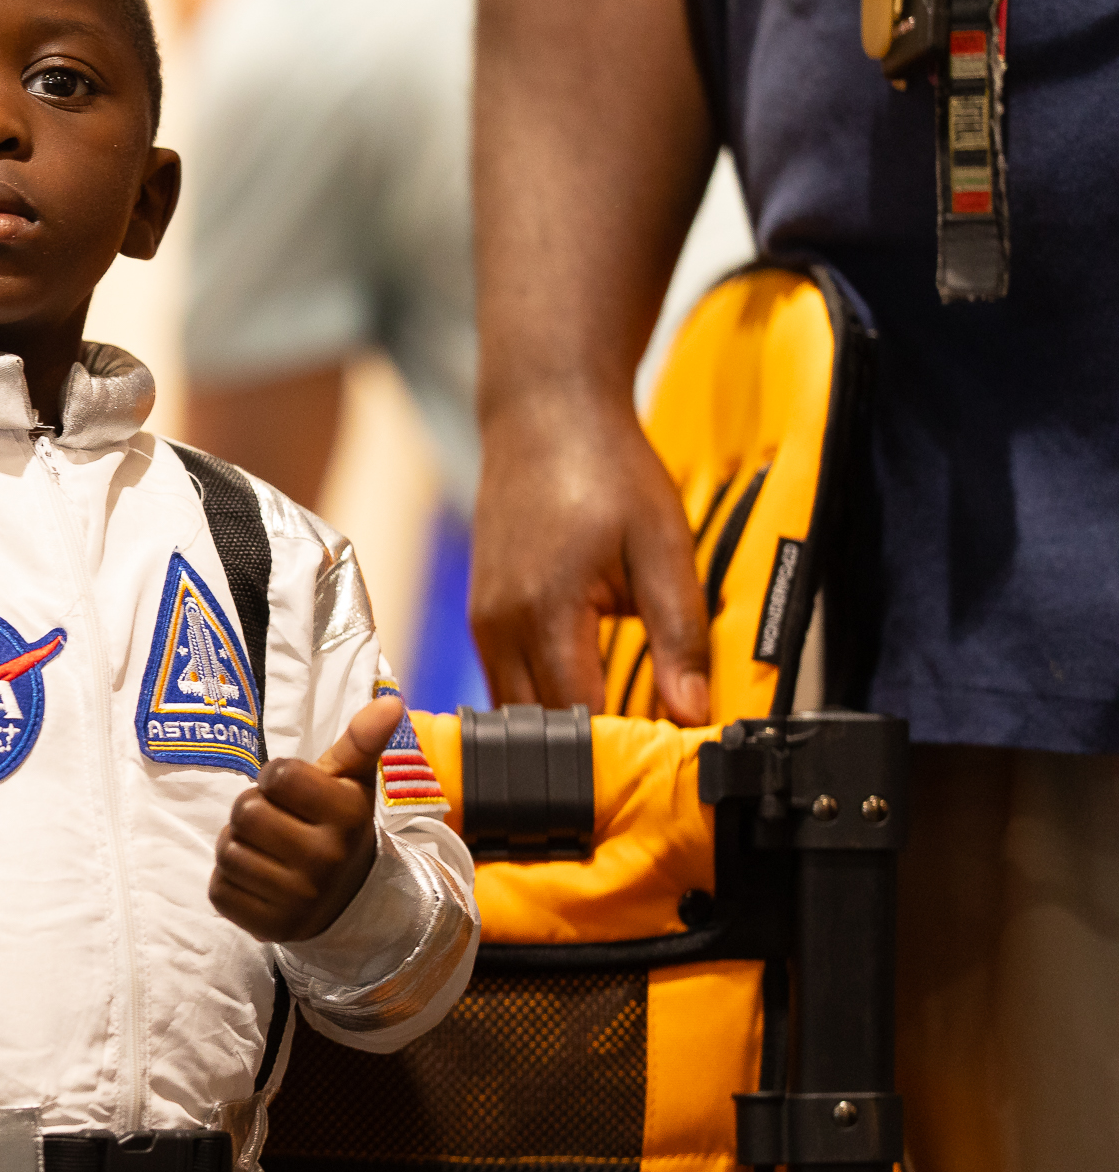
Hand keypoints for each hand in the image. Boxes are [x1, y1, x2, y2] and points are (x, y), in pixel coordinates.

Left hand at [209, 697, 399, 943]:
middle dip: (251, 810)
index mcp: (347, 816)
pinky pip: (219, 890)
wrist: (350, 900)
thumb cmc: (339, 825)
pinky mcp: (270, 927)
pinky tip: (257, 879)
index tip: (290, 791)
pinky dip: (229, 881)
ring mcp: (298, 898)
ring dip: (236, 845)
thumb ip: (362, 740)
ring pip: (227, 852)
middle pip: (245, 812)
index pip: (278, 775)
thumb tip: (391, 701)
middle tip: (273, 821)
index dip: (275, 778)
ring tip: (265, 849)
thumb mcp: (352, 782)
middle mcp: (326, 859)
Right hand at [470, 393, 706, 721]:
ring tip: (615, 724)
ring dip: (560, 725)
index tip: (662, 756)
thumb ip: (679, 635)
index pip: (578, 717)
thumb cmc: (606, 469)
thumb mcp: (664, 547)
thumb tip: (691, 711)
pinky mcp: (480, 615)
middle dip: (588, 746)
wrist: (544, 414)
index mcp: (546, 612)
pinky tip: (583, 686)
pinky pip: (505, 681)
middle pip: (537, 727)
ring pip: (514, 710)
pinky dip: (541, 696)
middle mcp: (499, 626)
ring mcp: (482, 622)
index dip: (621, 745)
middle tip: (644, 751)